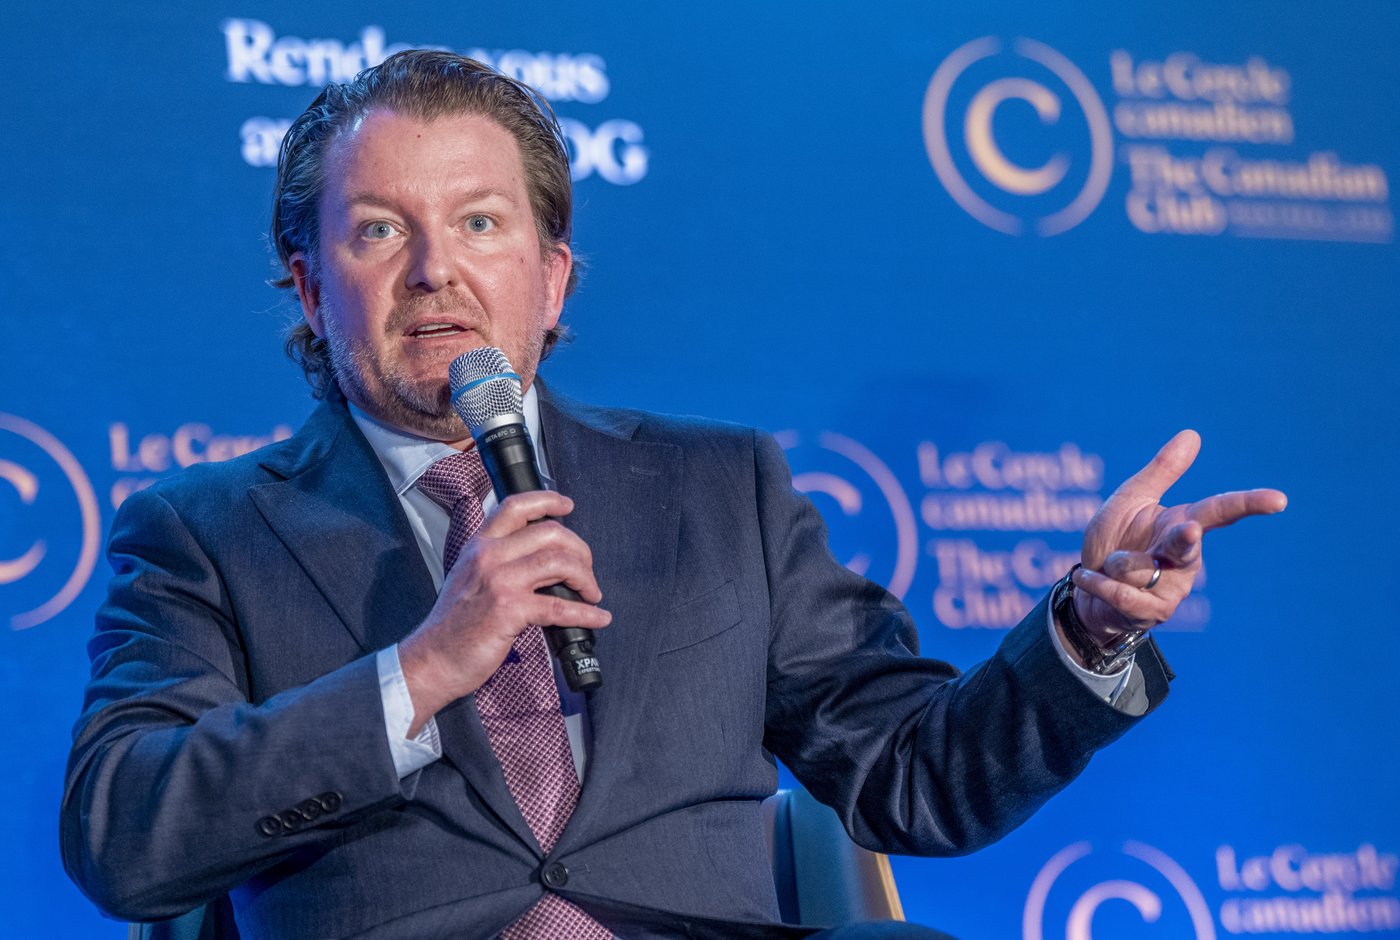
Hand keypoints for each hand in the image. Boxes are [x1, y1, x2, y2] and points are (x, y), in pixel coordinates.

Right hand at [399, 490, 609, 731]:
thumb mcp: (468, 577)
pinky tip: (597, 618)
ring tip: (591, 593)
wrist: (433, 658)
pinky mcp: (509, 610)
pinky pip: (560, 606)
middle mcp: (489, 556)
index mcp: (479, 545)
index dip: (547, 500)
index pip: (515, 507)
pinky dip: (586, 613)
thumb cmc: (453, 625)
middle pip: (549, 533)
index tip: (567, 505)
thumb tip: (540, 561)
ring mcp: (499, 581)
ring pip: (559, 562)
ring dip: (586, 578)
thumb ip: (497, 562)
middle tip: (586, 570)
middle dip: (579, 550)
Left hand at [1072, 430, 1285, 641]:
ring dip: (1113, 563)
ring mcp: (1172, 589)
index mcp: (1182, 524)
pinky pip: (1121, 593)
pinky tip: (1087, 576)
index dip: (1249, 503)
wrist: (1086, 588)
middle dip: (1184, 538)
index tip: (1279, 500)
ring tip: (1108, 564)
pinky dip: (1097, 581)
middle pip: (1186, 543)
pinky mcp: (1153, 613)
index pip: (1221, 511)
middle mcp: (1184, 559)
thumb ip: (1161, 471)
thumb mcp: (1131, 499)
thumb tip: (1192, 433)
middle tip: (1187, 530)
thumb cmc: (1114, 539)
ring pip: (1138, 568)